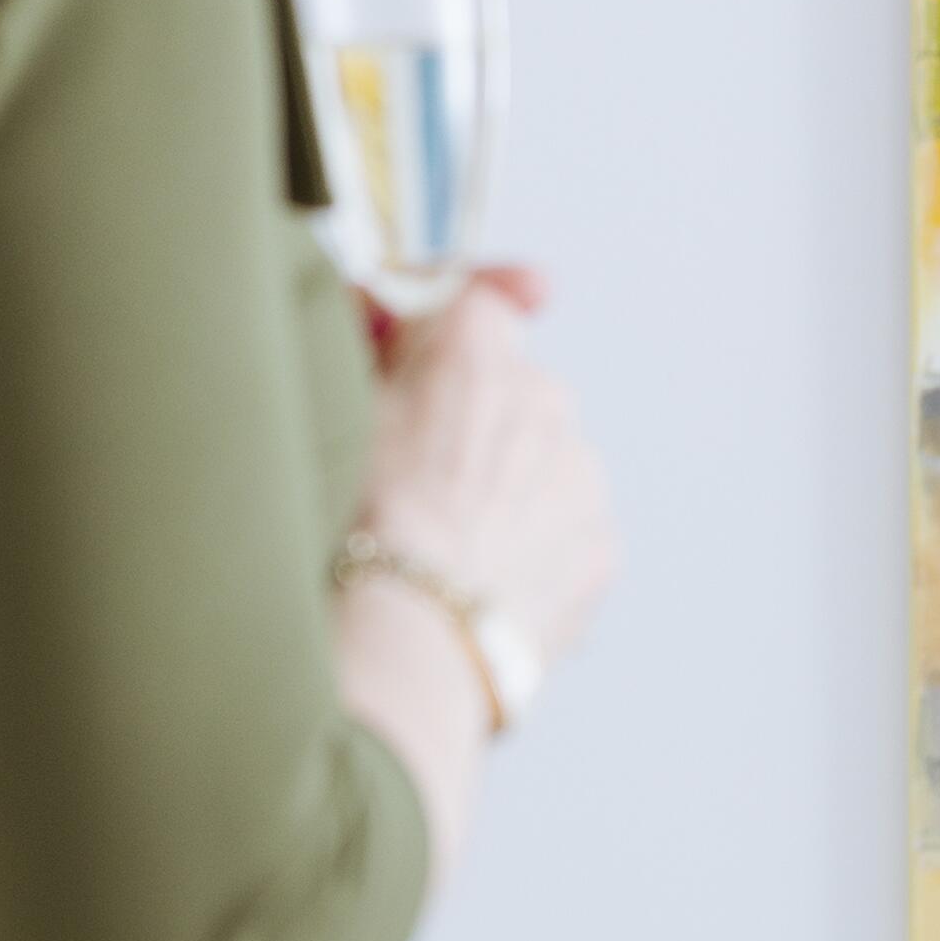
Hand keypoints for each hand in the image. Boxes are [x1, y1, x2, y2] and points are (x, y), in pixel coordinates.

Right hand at [361, 280, 615, 678]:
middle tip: (411, 482)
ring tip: (442, 549)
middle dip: (470, 423)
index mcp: (475, 347)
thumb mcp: (337, 407)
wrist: (409, 640)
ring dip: (504, 490)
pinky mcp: (601, 546)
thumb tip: (395, 316)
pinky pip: (564, 533)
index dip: (435, 337)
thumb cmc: (354, 525)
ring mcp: (582, 472)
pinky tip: (477, 586)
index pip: (470, 300)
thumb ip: (374, 345)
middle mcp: (545, 394)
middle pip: (509, 389)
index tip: (415, 365)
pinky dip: (530, 552)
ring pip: (541, 464)